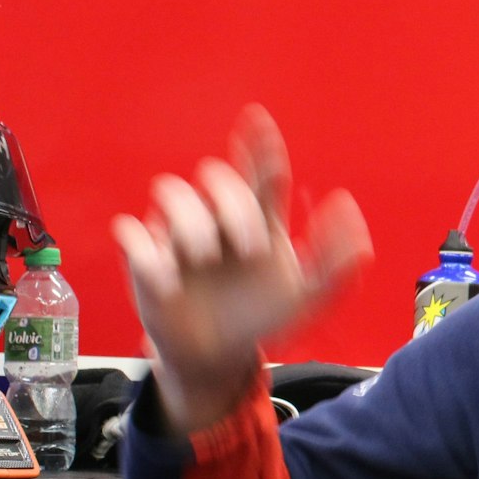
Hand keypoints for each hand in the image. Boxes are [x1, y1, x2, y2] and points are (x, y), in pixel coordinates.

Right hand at [112, 104, 371, 433]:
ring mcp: (178, 235)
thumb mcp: (307, 298)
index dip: (258, 144)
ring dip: (190, 222)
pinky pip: (131, 232)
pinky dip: (149, 253)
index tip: (257, 119)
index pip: (259, 171)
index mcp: (258, 220)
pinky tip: (170, 282)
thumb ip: (336, 260)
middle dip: (234, 205)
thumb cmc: (261, 319)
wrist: (219, 358)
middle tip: (252, 249)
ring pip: (171, 192)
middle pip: (218, 177)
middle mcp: (217, 218)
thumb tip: (346, 205)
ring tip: (204, 259)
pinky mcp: (145, 258)